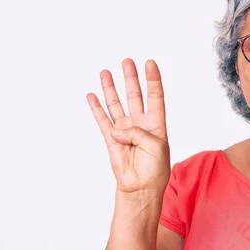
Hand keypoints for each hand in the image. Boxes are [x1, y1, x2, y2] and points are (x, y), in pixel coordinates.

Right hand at [87, 59, 170, 193]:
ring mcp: (125, 130)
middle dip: (131, 78)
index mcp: (156, 124)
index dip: (153, 80)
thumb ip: (137, 133)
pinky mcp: (111, 139)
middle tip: (127, 61)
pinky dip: (96, 108)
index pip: (155, 97)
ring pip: (117, 104)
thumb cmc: (154, 169)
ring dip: (111, 89)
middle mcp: (140, 124)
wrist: (140, 188)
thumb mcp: (155, 146)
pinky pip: (103, 120)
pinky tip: (92, 95)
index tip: (150, 63)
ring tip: (105, 72)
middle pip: (135, 95)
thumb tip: (118, 129)